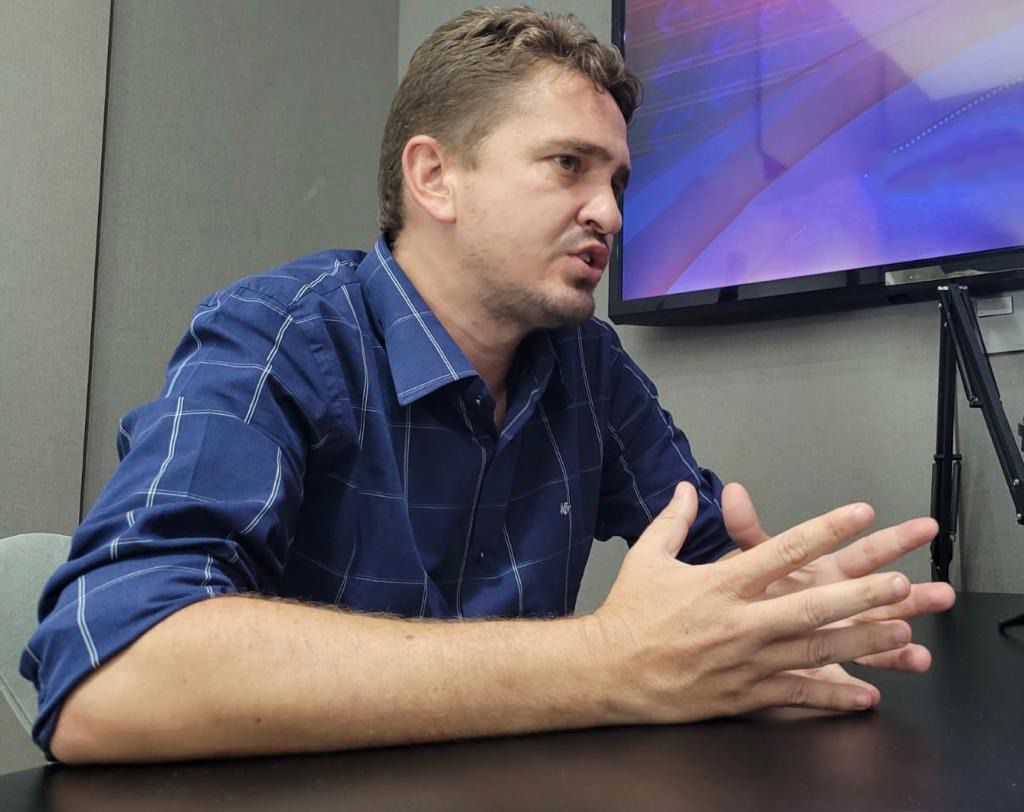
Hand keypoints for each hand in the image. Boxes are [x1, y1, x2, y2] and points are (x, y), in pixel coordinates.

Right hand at [592, 482, 921, 722]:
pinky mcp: (744, 694)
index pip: (782, 549)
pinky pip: (797, 695)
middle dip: (861, 594)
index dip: (825, 530)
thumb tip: (687, 487)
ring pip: (815, 651)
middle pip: (812, 605)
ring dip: (861, 642)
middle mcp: (739, 622)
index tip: (859, 514)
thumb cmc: (628, 614)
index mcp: (720, 584)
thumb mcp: (646, 557)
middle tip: (901, 583)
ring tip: (901, 633)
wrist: (607, 671)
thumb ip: (673, 520)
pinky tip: (866, 696)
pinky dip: (834, 697)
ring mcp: (745, 662)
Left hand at [722, 482, 954, 672]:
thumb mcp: (746, 559)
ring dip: (913, 617)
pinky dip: (895, 661)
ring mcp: (844, 630)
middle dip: (915, 578)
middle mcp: (840, 597)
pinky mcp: (838, 662)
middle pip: (884, 585)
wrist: (735, 630)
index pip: (862, 552)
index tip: (920, 529)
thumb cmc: (747, 590)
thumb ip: (746, 530)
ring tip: (937, 609)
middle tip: (943, 587)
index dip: (889, 540)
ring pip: (887, 623)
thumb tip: (733, 492)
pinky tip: (918, 658)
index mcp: (823, 570)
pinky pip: (869, 663)